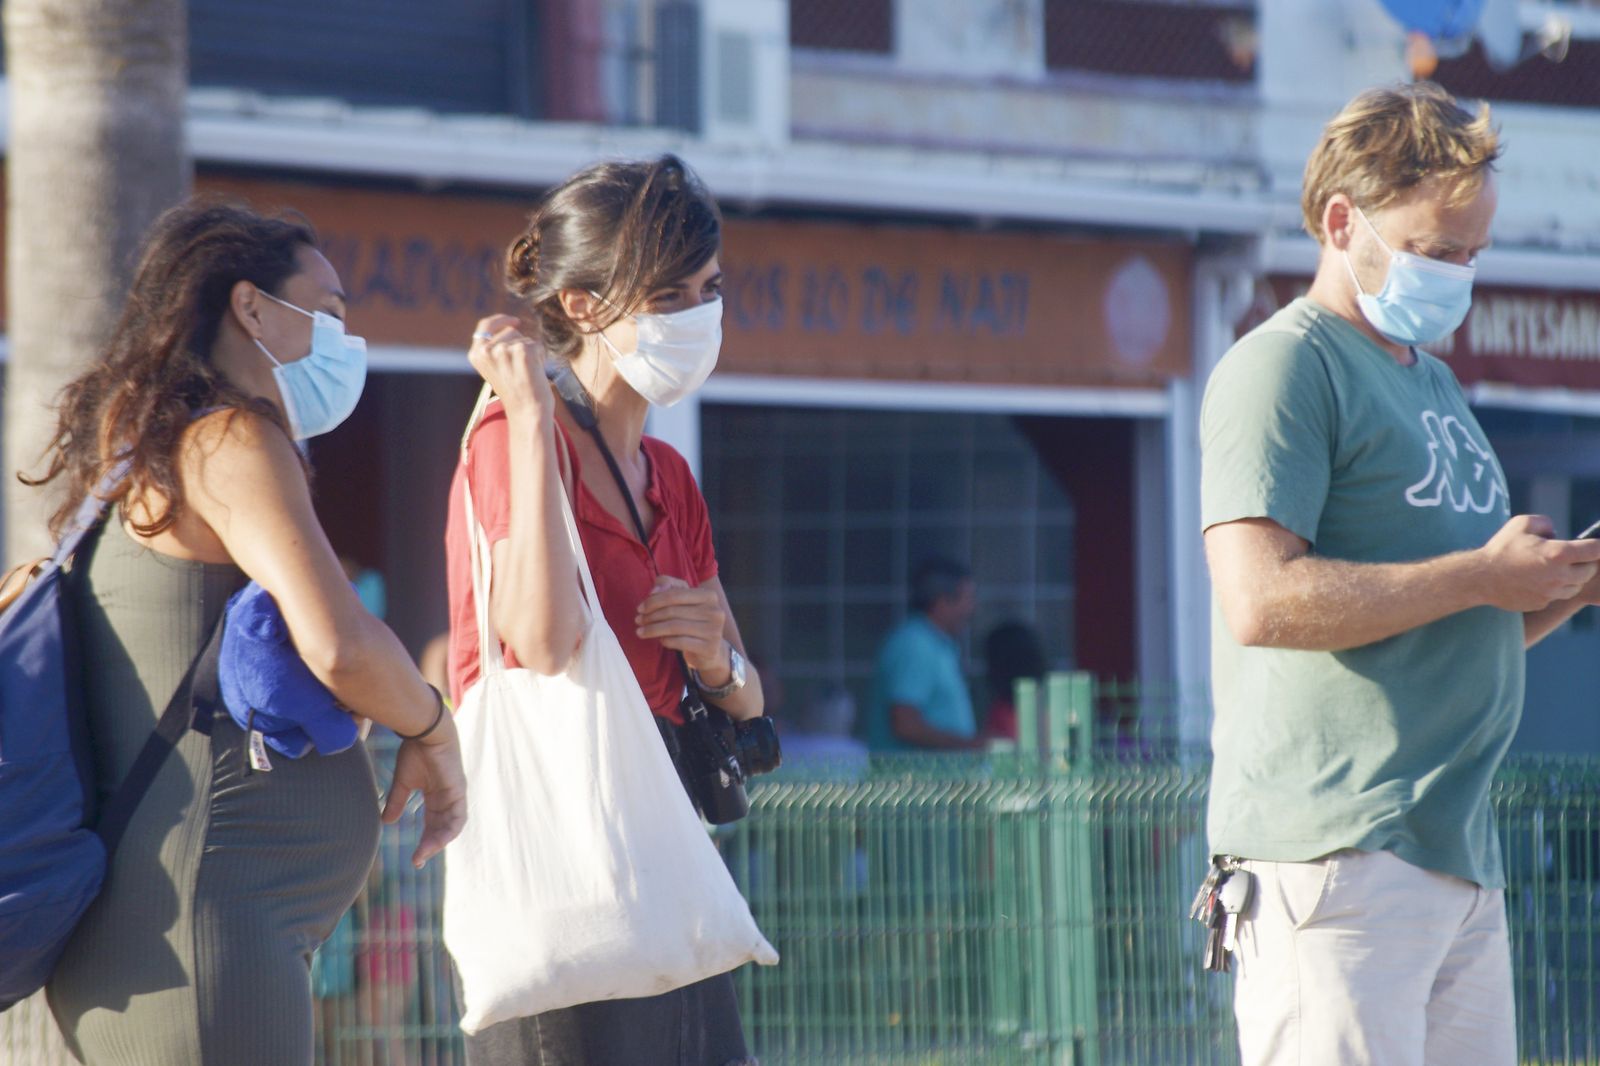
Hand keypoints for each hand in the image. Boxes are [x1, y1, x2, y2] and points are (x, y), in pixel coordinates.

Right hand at [382, 714, 467, 868]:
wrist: (425, 731)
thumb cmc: (415, 751)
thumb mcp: (403, 782)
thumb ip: (397, 801)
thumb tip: (385, 822)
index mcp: (436, 796)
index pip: (433, 823)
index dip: (425, 840)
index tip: (414, 857)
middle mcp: (448, 798)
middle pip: (441, 828)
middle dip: (430, 846)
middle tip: (417, 861)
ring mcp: (455, 795)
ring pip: (451, 827)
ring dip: (438, 842)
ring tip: (422, 855)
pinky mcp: (458, 791)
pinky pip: (457, 818)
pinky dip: (448, 831)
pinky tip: (437, 842)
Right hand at [467, 314, 551, 420]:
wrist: (527, 412)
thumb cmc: (516, 393)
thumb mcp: (498, 369)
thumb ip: (497, 349)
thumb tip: (511, 326)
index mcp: (477, 354)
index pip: (485, 326)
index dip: (501, 320)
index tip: (515, 321)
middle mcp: (487, 350)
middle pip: (511, 331)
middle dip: (521, 346)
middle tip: (521, 371)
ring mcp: (504, 349)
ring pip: (525, 339)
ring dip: (531, 353)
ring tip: (527, 374)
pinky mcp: (523, 351)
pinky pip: (537, 345)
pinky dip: (541, 357)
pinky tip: (535, 373)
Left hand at [635, 575, 728, 677]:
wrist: (710, 648)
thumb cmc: (692, 619)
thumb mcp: (682, 598)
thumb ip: (667, 585)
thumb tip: (654, 591)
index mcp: (709, 595)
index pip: (674, 594)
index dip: (653, 601)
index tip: (640, 609)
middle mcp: (715, 611)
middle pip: (673, 611)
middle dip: (650, 616)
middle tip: (638, 621)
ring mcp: (714, 631)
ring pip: (674, 627)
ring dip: (653, 629)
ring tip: (641, 632)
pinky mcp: (709, 648)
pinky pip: (679, 642)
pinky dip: (665, 640)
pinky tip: (660, 640)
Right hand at [1477, 514, 1599, 612]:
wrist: (1480, 578)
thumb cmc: (1501, 548)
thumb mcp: (1522, 523)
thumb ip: (1545, 523)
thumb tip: (1555, 534)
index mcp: (1558, 554)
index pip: (1594, 550)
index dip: (1597, 546)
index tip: (1595, 545)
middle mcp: (1559, 575)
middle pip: (1589, 571)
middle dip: (1585, 563)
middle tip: (1575, 557)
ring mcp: (1551, 592)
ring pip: (1575, 586)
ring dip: (1572, 577)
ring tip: (1558, 569)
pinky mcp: (1542, 603)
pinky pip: (1557, 596)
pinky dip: (1554, 588)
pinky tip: (1540, 581)